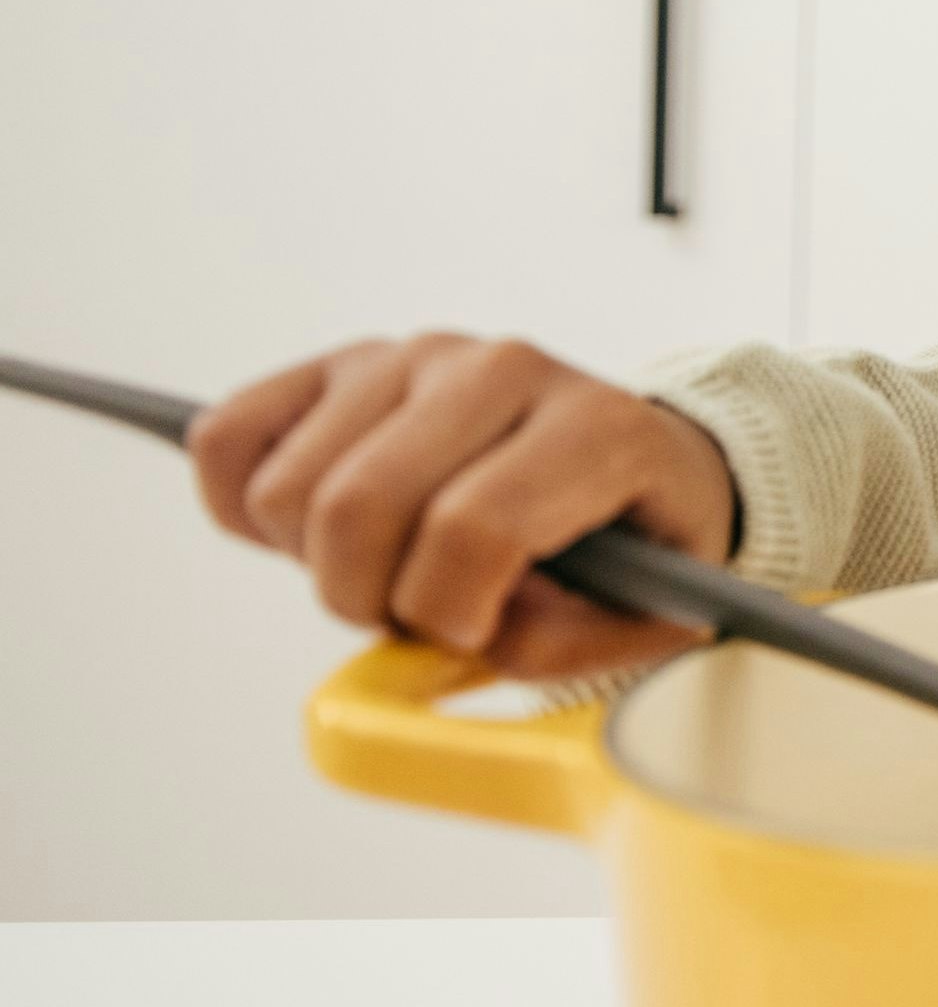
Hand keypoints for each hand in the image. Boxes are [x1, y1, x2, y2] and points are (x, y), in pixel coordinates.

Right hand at [187, 334, 737, 679]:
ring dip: (316, 561)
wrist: (636, 467)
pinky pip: (231, 437)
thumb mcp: (638, 620)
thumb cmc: (632, 547)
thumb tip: (440, 644)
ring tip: (387, 565)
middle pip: (356, 507)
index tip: (471, 634)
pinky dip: (244, 507)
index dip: (448, 612)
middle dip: (367, 597)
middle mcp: (504, 371)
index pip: (472, 529)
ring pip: (287, 488)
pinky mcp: (347, 363)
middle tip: (414, 611)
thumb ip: (550, 648)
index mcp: (596, 429)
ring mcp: (418, 358)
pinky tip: (311, 532)